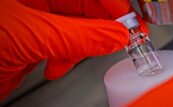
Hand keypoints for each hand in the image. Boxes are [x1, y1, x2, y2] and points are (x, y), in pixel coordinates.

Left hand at [0, 0, 147, 100]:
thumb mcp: (32, 35)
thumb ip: (79, 35)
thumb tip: (117, 35)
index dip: (112, 5)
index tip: (130, 23)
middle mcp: (37, 0)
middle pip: (84, 6)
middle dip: (100, 27)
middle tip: (118, 41)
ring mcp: (36, 17)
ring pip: (77, 27)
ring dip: (81, 47)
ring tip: (70, 59)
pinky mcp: (36, 38)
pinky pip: (64, 43)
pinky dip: (66, 57)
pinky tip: (56, 65)